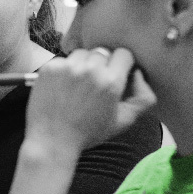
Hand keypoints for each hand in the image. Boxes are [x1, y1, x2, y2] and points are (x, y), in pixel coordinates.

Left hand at [26, 47, 156, 153]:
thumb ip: (142, 98)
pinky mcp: (50, 68)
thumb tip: (139, 74)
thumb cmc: (88, 133)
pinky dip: (65, 70)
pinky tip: (63, 88)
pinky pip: (63, 60)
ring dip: (83, 65)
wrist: (52, 141)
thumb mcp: (123, 121)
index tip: (116, 75)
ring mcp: (68, 67)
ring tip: (78, 85)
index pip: (124, 54)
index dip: (121, 64)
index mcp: (111, 81)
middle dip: (102, 66)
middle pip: (102, 52)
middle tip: (94, 85)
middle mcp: (90, 69)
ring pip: (82, 54)